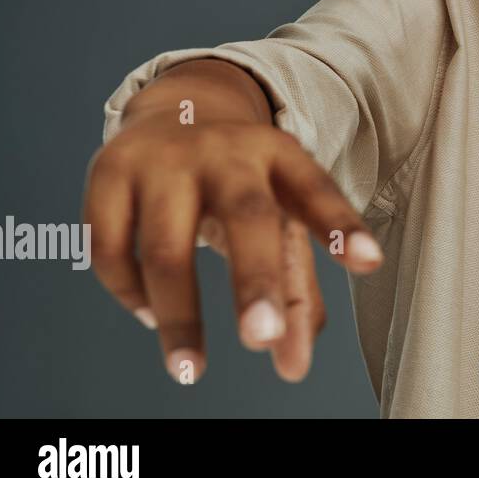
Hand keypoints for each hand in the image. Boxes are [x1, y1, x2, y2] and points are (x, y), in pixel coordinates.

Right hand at [83, 113, 382, 383]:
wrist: (178, 107)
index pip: (316, 190)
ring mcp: (163, 160)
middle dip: (254, 280)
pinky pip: (112, 251)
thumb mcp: (280, 216)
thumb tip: (293, 367)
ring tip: (191, 370)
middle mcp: (225, 151)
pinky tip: (151, 315)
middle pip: (244, 215)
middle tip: (263, 339)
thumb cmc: (243, 181)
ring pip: (165, 248)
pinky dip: (132, 294)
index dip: (340, 225)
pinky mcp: (109, 174)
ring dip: (179, 317)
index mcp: (280, 155)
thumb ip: (297, 290)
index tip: (370, 261)